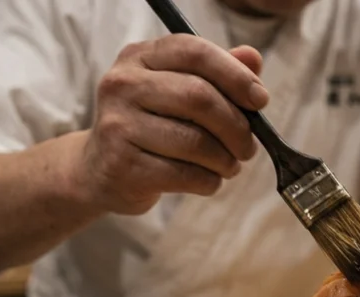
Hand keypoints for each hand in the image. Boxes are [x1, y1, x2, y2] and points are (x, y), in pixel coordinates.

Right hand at [72, 35, 267, 214]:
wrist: (99, 171)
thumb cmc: (150, 127)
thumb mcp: (176, 92)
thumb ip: (215, 75)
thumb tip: (253, 59)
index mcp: (139, 57)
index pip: (194, 51)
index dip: (235, 75)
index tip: (260, 101)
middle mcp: (122, 85)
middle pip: (199, 97)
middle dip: (236, 126)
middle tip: (248, 147)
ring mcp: (118, 125)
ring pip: (196, 141)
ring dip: (225, 160)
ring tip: (229, 166)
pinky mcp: (122, 166)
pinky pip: (185, 175)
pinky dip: (209, 181)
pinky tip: (208, 181)